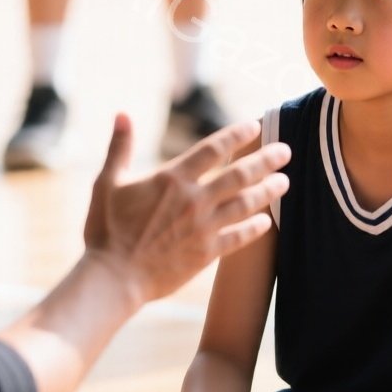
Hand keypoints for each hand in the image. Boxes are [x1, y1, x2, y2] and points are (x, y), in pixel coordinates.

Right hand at [85, 115, 288, 303]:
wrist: (113, 277)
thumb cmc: (106, 230)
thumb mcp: (107, 182)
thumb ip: (120, 147)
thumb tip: (122, 114)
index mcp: (171, 178)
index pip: (213, 149)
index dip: (237, 135)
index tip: (255, 126)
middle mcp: (193, 199)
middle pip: (239, 174)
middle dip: (266, 160)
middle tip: (286, 151)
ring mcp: (203, 227)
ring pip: (246, 203)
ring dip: (268, 191)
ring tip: (285, 182)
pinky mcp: (207, 253)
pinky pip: (239, 237)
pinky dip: (255, 227)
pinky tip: (267, 222)